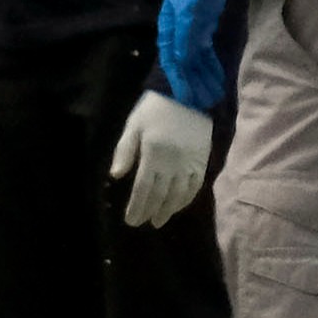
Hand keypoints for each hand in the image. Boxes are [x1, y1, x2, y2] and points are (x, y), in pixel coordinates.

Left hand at [110, 90, 213, 227]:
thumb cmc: (155, 109)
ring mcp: (190, 164)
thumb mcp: (133, 126)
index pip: (143, 188)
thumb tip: (116, 175)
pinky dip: (186, 199)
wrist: (188, 95)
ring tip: (158, 221)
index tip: (131, 220)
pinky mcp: (202, 161)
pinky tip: (178, 206)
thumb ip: (125, 151)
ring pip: (179, 194)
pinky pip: (196, 186)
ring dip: (168, 210)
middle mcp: (173, 163)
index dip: (137, 206)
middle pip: (160, 194)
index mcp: (153, 154)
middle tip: (141, 223)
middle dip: (150, 211)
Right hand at [157, 0, 230, 109]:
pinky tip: (217, 77)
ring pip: (197, 61)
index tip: (187, 99)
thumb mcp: (188, 10)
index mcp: (169, 29)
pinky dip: (212, 66)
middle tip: (205, 103)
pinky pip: (207, 53)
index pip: (172, 61)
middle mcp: (178, 34)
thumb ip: (184, 36)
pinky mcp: (205, 29)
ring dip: (204, 77)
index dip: (179, 81)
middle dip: (194, 83)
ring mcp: (192, 32)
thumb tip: (180, 61)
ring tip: (213, 95)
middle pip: (185, 64)